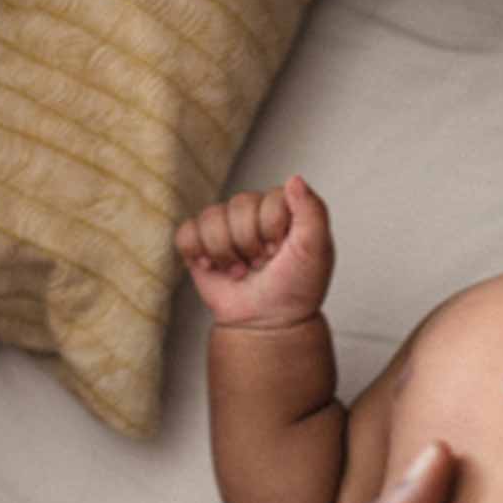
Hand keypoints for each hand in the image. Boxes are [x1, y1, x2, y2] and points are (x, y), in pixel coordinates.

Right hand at [175, 175, 333, 328]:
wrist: (268, 323)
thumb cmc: (296, 287)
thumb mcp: (317, 250)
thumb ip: (313, 211)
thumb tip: (294, 179)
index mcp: (281, 206)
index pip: (269, 200)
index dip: (273, 230)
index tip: (281, 252)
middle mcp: (252, 210)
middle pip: (239, 206)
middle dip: (250, 244)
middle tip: (262, 263)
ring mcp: (224, 225)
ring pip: (211, 219)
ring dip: (226, 253)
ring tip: (241, 270)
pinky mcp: (199, 243)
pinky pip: (186, 233)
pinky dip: (197, 253)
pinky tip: (214, 267)